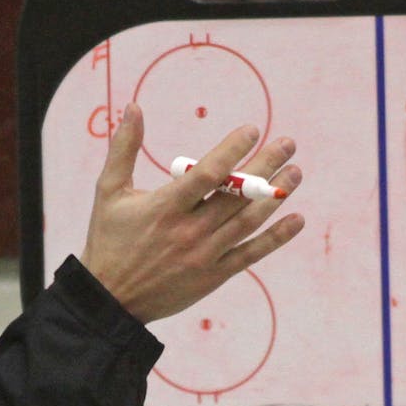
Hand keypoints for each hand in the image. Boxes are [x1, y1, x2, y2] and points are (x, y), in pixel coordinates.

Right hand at [78, 102, 305, 323]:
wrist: (110, 299)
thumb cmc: (109, 239)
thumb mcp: (109, 191)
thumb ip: (123, 148)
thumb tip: (133, 106)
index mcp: (165, 207)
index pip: (208, 174)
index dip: (233, 150)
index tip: (253, 130)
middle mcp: (189, 230)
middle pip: (235, 195)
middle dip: (265, 166)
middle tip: (287, 143)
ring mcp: (204, 255)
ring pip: (248, 222)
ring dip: (275, 196)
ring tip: (295, 172)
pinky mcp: (214, 276)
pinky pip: (251, 254)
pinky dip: (276, 238)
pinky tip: (297, 219)